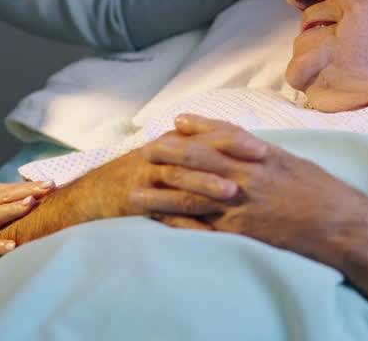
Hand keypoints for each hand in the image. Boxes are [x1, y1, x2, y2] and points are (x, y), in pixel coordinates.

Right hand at [0, 180, 53, 272]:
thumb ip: (6, 202)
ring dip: (12, 209)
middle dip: (27, 190)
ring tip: (31, 204)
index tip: (52, 182)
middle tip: (49, 186)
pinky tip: (11, 246)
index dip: (31, 185)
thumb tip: (36, 194)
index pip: (11, 189)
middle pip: (5, 196)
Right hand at [70, 126, 267, 221]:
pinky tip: (206, 231)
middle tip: (258, 164)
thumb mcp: (173, 151)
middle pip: (197, 151)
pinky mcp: (139, 201)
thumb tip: (245, 147)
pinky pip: (164, 213)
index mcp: (176, 140)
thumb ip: (202, 146)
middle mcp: (163, 154)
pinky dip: (185, 222)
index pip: (209, 134)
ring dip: (206, 185)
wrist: (102, 190)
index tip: (265, 149)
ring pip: (180, 179)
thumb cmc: (150, 172)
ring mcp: (150, 178)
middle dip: (228, 157)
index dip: (237, 139)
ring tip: (231, 192)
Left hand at [131, 114, 367, 264]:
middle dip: (168, 155)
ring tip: (135, 193)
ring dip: (160, 195)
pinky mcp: (241, 233)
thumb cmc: (323, 194)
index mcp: (261, 157)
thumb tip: (247, 144)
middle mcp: (246, 177)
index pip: (223, 135)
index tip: (176, 122)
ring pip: (191, 197)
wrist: (342, 226)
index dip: (197, 128)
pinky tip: (160, 225)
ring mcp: (241, 206)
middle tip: (143, 151)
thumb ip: (265, 154)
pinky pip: (203, 228)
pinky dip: (179, 225)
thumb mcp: (295, 162)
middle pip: (198, 161)